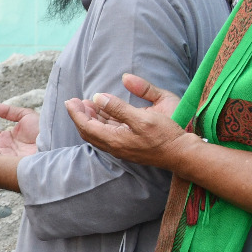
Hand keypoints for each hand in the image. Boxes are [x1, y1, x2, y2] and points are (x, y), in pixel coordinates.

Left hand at [66, 73, 191, 167]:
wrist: (182, 154)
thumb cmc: (165, 136)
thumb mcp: (142, 118)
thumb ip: (118, 108)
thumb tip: (98, 97)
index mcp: (115, 139)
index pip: (87, 126)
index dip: (76, 113)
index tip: (70, 101)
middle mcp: (115, 146)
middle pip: (89, 131)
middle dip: (81, 115)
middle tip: (75, 101)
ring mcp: (122, 148)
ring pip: (99, 132)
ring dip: (92, 118)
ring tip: (88, 103)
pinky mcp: (129, 146)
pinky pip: (109, 133)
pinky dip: (103, 122)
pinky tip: (105, 112)